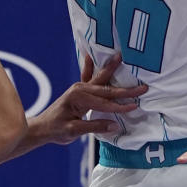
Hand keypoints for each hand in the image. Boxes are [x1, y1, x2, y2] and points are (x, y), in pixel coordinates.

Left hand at [25, 53, 146, 146]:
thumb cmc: (56, 130)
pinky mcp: (79, 90)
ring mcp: (79, 88)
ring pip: (101, 80)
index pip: (104, 103)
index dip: (120, 106)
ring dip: (112, 69)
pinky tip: (90, 54)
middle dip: (126, 89)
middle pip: (107, 90)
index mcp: (78, 98)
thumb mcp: (74, 131)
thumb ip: (94, 126)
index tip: (135, 106)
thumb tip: (116, 125)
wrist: (43, 127)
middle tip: (143, 86)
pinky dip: (90, 65)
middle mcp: (79, 89)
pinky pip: (87, 75)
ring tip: (120, 56)